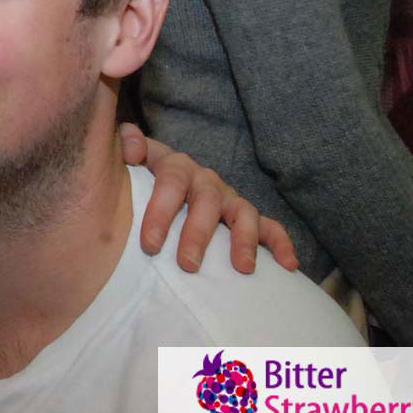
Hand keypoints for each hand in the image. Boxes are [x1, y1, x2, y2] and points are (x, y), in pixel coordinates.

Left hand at [119, 123, 298, 273]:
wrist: (155, 186)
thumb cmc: (136, 181)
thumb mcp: (123, 159)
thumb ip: (125, 144)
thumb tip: (131, 150)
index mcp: (174, 166)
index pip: (171, 182)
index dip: (160, 212)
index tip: (150, 245)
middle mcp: (204, 179)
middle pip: (206, 201)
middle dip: (198, 234)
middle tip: (187, 264)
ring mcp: (227, 198)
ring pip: (242, 213)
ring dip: (243, 240)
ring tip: (242, 268)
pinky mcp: (245, 217)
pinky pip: (269, 227)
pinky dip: (281, 244)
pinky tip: (289, 265)